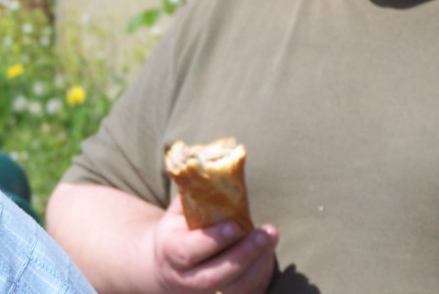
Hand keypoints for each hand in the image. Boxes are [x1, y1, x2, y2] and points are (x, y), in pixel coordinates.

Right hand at [153, 197, 278, 293]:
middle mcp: (185, 278)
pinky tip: (268, 253)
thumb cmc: (179, 229)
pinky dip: (260, 276)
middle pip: (214, 276)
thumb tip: (211, 159)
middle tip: (266, 233)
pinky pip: (244, 293)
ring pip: (232, 289)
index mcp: (170, 251)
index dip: (213, 240)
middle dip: (243, 255)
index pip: (189, 251)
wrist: (167, 267)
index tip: (236, 225)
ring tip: (271, 239)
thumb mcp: (178, 210)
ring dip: (257, 266)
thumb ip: (193, 191)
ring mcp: (203, 293)